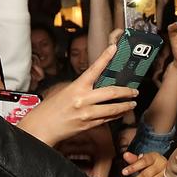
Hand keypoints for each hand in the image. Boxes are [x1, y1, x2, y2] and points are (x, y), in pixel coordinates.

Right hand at [16, 44, 137, 145]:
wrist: (42, 127)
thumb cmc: (51, 109)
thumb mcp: (65, 91)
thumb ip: (81, 87)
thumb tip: (97, 83)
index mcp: (76, 87)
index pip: (94, 69)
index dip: (105, 57)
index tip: (114, 49)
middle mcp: (83, 100)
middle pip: (111, 93)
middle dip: (126, 92)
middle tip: (134, 90)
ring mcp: (87, 114)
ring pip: (112, 109)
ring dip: (125, 106)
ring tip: (132, 103)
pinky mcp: (88, 126)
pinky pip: (107, 119)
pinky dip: (115, 115)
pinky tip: (120, 113)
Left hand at [120, 151, 167, 176]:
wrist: (165, 169)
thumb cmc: (151, 164)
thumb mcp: (143, 160)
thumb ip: (133, 159)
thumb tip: (125, 155)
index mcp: (154, 157)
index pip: (143, 161)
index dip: (133, 167)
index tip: (124, 172)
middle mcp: (161, 165)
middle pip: (146, 174)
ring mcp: (165, 175)